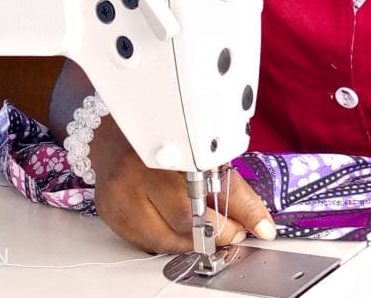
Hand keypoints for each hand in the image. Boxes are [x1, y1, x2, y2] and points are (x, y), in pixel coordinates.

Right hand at [89, 115, 275, 253]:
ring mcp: (118, 197)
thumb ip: (233, 189)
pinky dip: (166, 240)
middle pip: (180, 226)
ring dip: (190, 242)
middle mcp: (133, 176)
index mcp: (161, 155)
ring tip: (205, 229)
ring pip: (162, 241)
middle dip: (213, 234)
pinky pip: (144, 242)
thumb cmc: (165, 134)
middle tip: (231, 232)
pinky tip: (177, 226)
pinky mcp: (109, 213)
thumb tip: (261, 225)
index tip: (247, 229)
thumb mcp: (205, 151)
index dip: (226, 222)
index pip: (198, 204)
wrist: (116, 128)